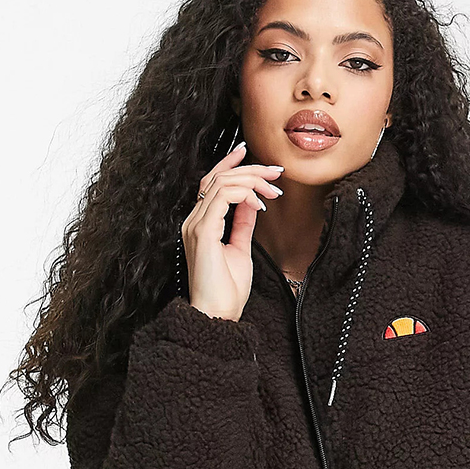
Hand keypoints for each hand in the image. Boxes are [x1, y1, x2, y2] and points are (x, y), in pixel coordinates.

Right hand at [180, 142, 284, 322]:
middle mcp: (193, 220)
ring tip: (273, 191)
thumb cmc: (227, 291)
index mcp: (200, 224)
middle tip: (276, 173)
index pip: (211, 183)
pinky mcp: (203, 232)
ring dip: (252, 181)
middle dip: (250, 170)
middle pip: (218, 178)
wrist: (218, 315)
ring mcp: (196, 225)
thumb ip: (242, 224)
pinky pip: (223, 197)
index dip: (229, 164)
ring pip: (221, 183)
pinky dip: (244, 194)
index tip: (250, 154)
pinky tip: (260, 204)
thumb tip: (251, 204)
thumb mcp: (240, 250)